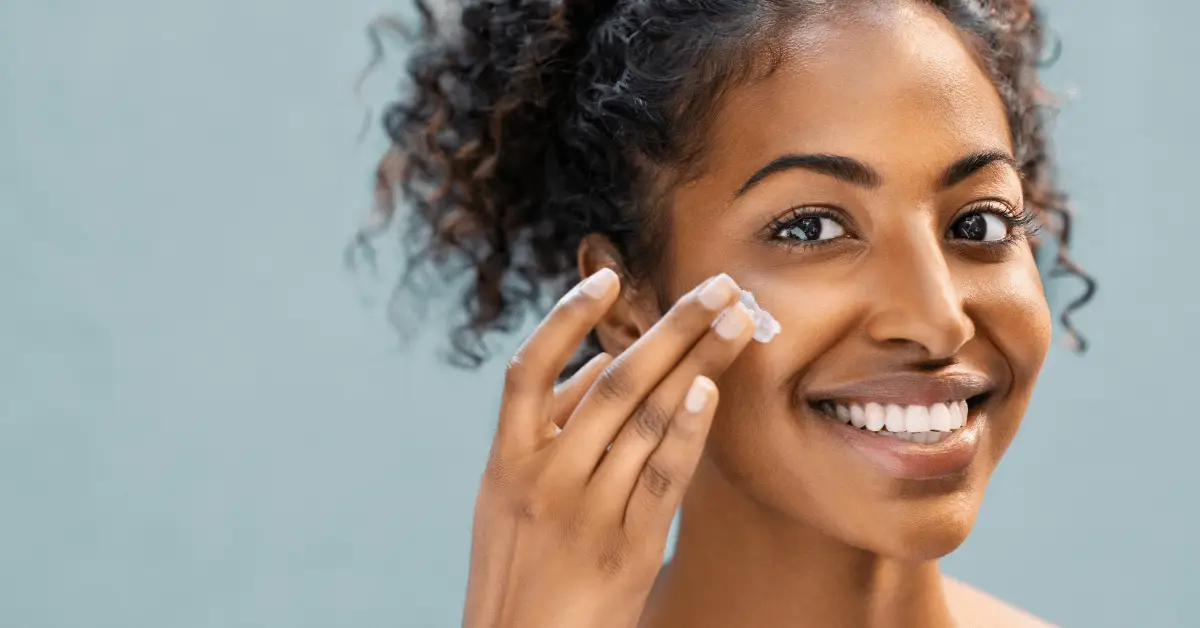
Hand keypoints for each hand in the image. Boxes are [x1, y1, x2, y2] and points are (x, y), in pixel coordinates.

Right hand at [461, 270, 756, 627]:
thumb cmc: (519, 569)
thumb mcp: (506, 499)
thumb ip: (545, 434)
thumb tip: (591, 367)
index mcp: (506, 460)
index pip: (528, 371)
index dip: (565, 319)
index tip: (610, 277)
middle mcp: (544, 478)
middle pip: (611, 383)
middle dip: (671, 327)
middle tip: (719, 285)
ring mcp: (586, 511)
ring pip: (644, 419)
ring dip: (697, 364)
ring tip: (738, 322)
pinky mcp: (627, 546)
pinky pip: (662, 477)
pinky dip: (686, 430)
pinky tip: (711, 390)